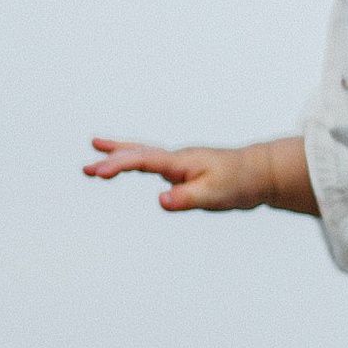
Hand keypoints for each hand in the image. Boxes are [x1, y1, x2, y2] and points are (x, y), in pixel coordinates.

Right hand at [84, 136, 298, 213]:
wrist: (261, 172)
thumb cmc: (240, 183)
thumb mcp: (215, 195)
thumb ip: (187, 198)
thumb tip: (160, 199)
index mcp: (181, 162)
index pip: (143, 161)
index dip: (118, 165)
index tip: (97, 171)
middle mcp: (177, 158)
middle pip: (138, 153)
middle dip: (111, 158)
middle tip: (85, 167)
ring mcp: (180, 162)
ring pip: (144, 154)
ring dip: (119, 152)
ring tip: (96, 147)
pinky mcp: (184, 170)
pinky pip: (153, 163)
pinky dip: (136, 160)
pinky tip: (131, 164)